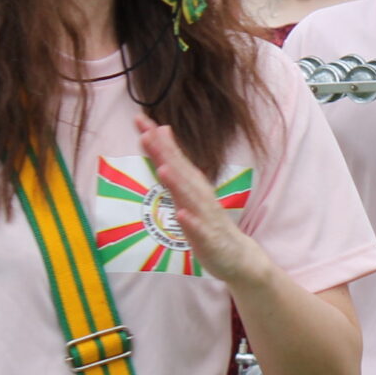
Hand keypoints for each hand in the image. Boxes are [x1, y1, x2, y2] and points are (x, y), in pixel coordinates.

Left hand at [138, 117, 263, 283]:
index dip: (156, 139)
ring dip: (177, 183)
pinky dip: (190, 221)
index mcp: (192, 183)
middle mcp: (199, 195)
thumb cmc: (207, 221)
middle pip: (179, 171)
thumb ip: (175, 161)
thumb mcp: (188, 189)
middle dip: (164, 152)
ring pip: (189, 198)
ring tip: (163, 169)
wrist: (237, 255)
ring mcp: (205, 216)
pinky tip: (180, 214)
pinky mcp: (209, 238)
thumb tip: (163, 130)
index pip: (172, 156)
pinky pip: (198, 230)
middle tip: (147, 133)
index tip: (139, 119)